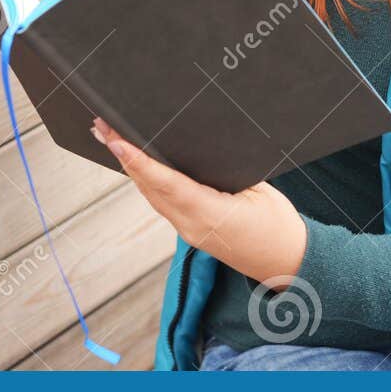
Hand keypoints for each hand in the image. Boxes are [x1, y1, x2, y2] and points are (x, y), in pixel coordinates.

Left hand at [91, 117, 307, 286]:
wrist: (288, 264)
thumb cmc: (279, 227)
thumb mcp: (259, 190)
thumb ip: (224, 170)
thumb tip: (194, 148)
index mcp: (210, 215)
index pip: (165, 182)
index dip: (138, 160)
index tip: (116, 139)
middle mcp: (191, 226)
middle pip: (149, 187)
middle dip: (124, 156)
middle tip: (101, 126)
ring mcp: (188, 232)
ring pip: (151, 196)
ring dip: (131, 168)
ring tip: (111, 139)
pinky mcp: (191, 233)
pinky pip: (162, 203)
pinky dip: (147, 181)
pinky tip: (138, 165)